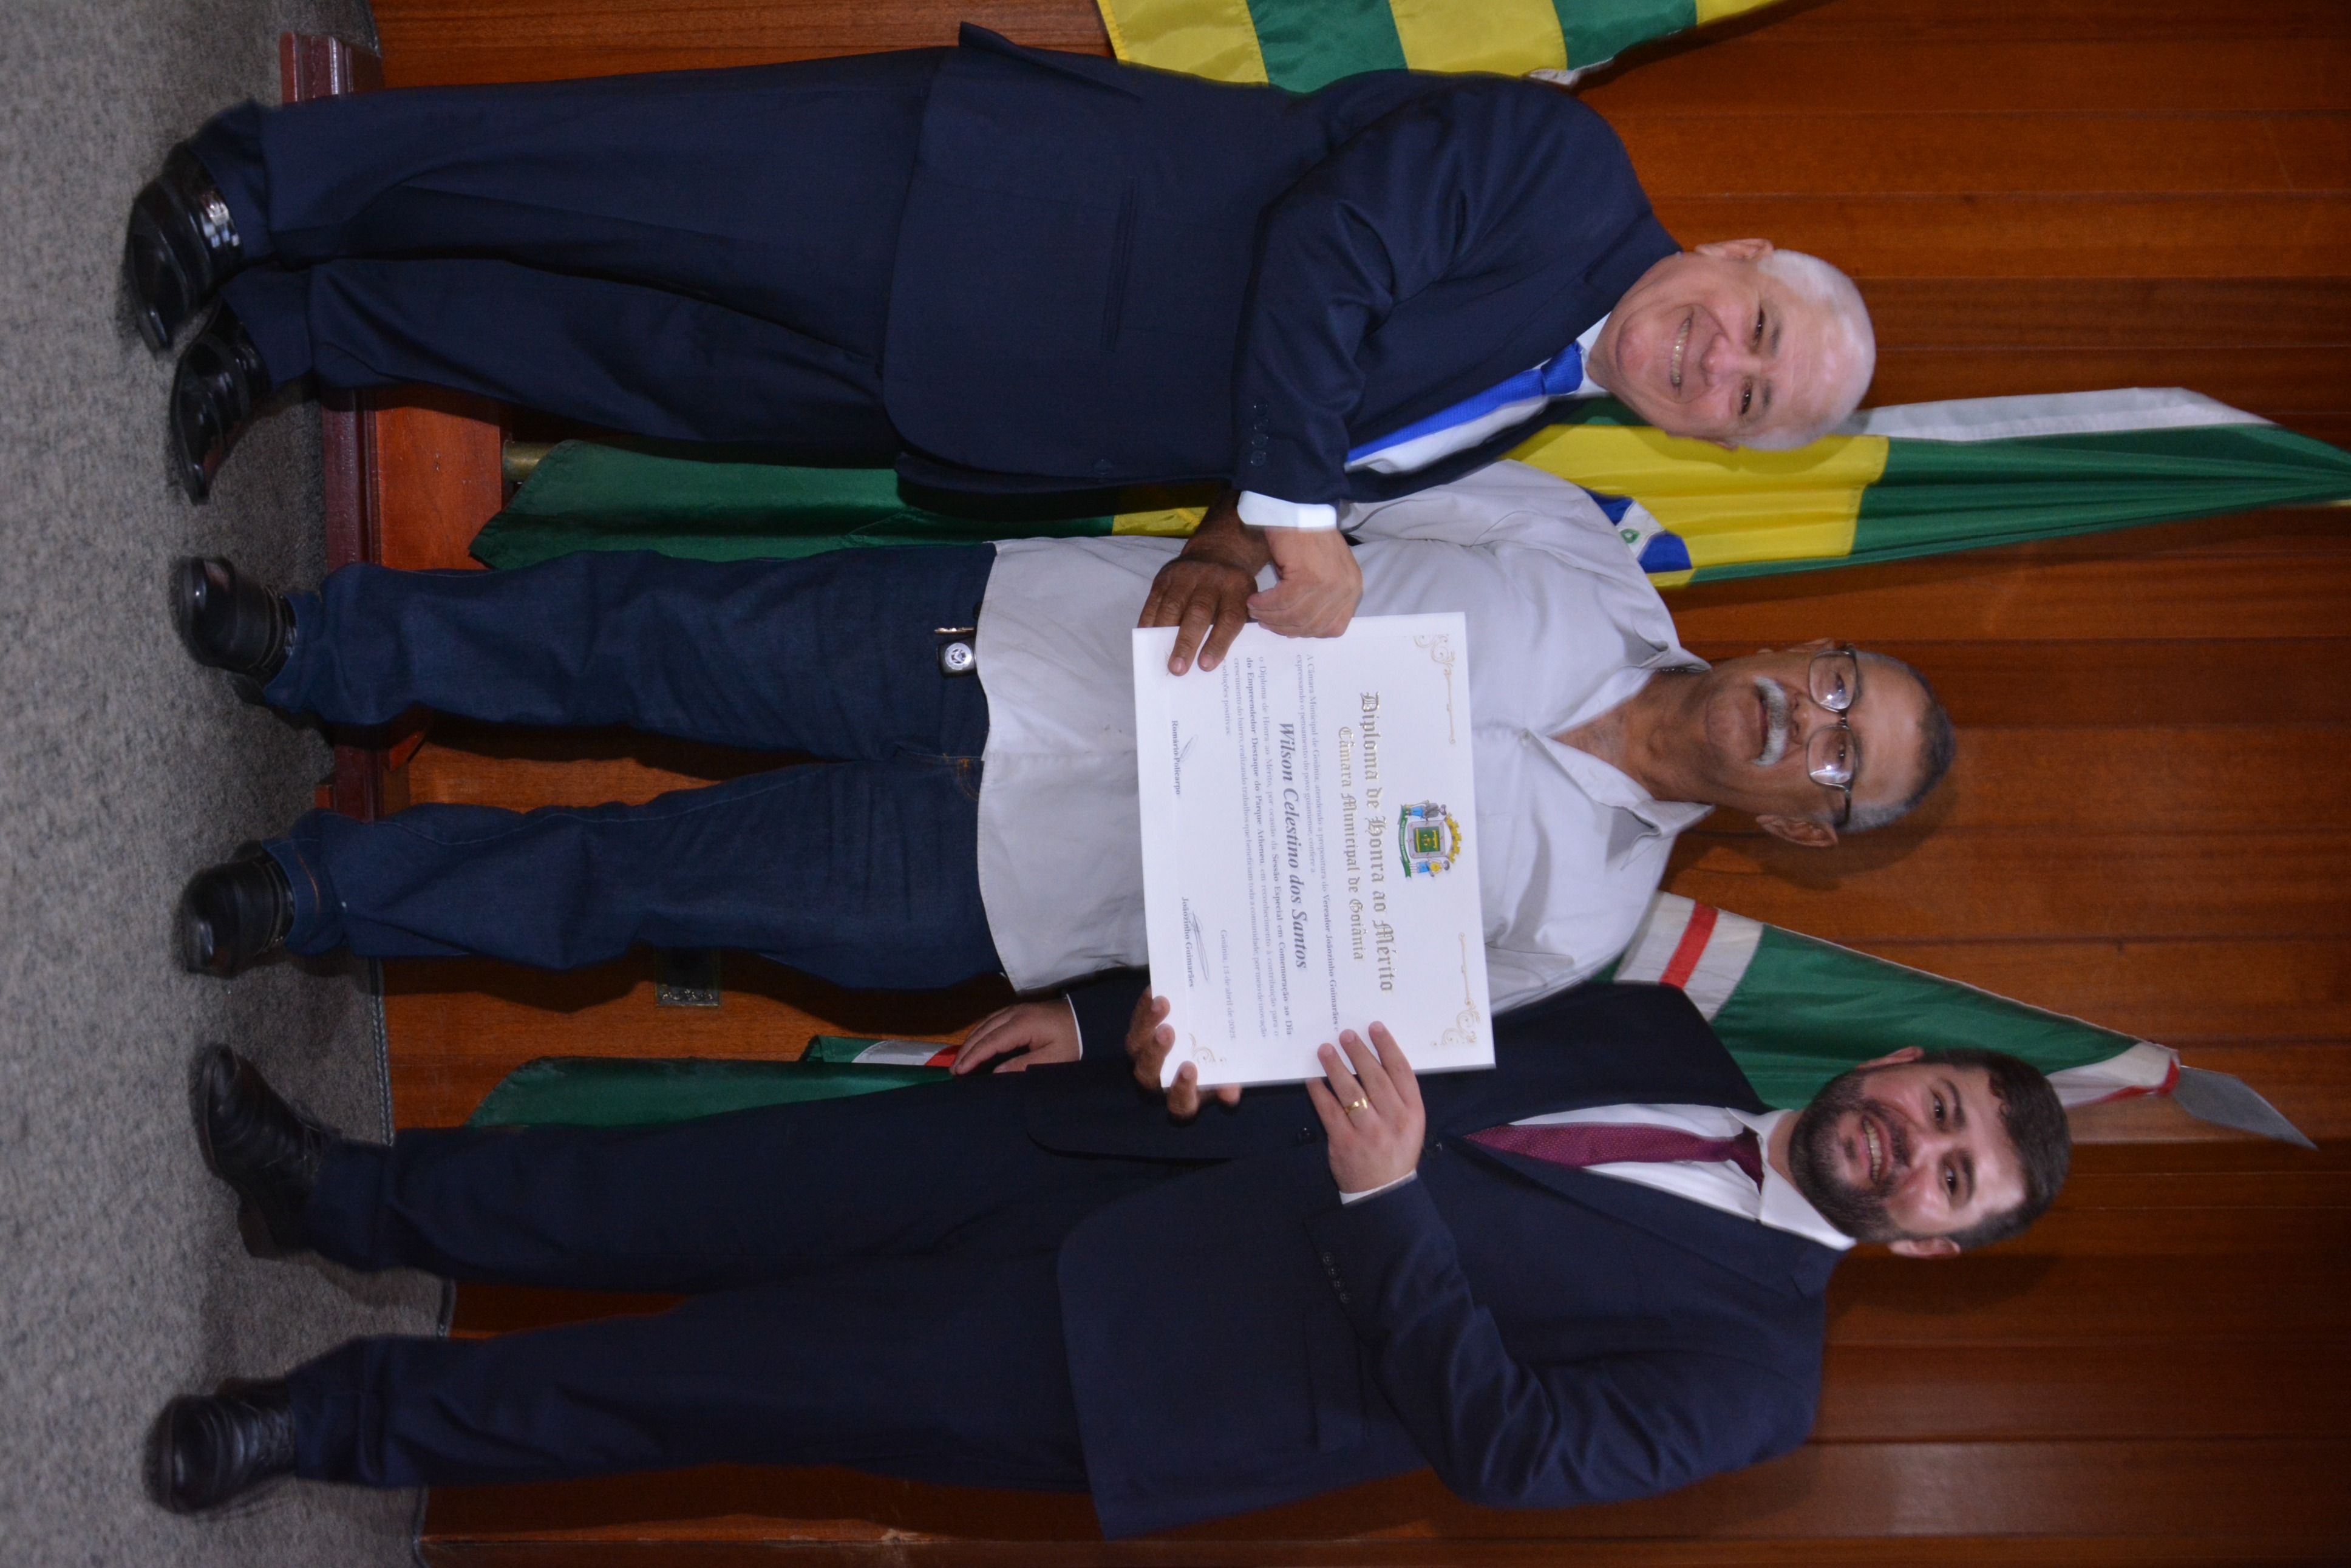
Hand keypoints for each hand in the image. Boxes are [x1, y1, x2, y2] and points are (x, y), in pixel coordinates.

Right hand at [951, 999, 1081, 1074]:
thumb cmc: (1073, 1041)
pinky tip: (976, 1042)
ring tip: (961, 1059)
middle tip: (954, 1070)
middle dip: (967, 1050)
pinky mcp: (1020, 1010)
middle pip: (983, 1031)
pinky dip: (980, 1032)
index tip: (959, 1071)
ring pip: (985, 1023)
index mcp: (1022, 1024)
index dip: (973, 1057)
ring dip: (971, 1041)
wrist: (1089, 1019)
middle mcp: (1015, 1012)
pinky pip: (992, 1020)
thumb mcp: (1053, 1058)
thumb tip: (995, 1073)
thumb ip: (1023, 1065)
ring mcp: (1017, 1009)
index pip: (990, 1042)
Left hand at [1125, 991, 1242, 1120]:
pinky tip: (1155, 991)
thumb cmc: (1217, 1061)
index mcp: (1183, 1096)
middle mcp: (1158, 1079)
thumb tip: (1231, 1093)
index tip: (1191, 1068)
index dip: (1182, 1088)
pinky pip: (1136, 1020)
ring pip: (1136, 1046)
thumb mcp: (1225, 1072)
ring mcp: (1144, 1056)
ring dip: (1147, 1024)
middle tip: (1168, 1032)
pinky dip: (1145, 1006)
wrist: (1205, 1032)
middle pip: (1148, 1073)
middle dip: (1156, 1053)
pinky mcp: (1138, 1032)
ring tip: (1162, 1004)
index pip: (1179, 1102)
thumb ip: (1227, 1082)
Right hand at [1139, 491, 1271, 674]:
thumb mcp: (1247, 602)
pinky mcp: (1165, 576)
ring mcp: (1186, 575)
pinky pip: (1154, 601)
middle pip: (1198, 613)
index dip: (1217, 642)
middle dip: (1187, 643)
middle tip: (1178, 669)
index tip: (1206, 666)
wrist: (1218, 551)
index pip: (1229, 618)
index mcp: (1237, 588)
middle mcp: (1212, 579)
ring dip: (1165, 636)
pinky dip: (1149, 622)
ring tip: (1163, 661)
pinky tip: (1147, 641)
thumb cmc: (1233, 590)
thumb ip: (1239, 628)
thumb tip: (1214, 664)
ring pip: (1173, 607)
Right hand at [1252, 525, 1361, 638]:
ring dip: (1270, 615)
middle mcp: (1347, 589)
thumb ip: (1319, 599)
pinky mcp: (1310, 577)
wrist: (1300, 508)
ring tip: (1255, 609)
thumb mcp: (1323, 572)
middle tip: (1263, 620)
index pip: (1333, 628)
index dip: (1306, 632)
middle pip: (1312, 626)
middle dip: (1284, 627)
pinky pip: (1283, 602)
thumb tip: (1297, 625)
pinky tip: (1254, 600)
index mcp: (1353, 590)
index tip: (1285, 627)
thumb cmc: (1307, 537)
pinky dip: (1265, 604)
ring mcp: (1330, 584)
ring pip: (1296, 616)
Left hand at [1304, 1024, 1424, 1192]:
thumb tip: (1374, 1059)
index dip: (1388, 1046)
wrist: (1384, 1191)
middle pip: (1375, 1077)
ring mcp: (1369, 1131)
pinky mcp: (1345, 1142)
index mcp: (1412, 1112)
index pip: (1401, 1071)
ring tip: (1325, 1050)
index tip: (1375, 1028)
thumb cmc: (1396, 1151)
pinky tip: (1313, 1079)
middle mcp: (1393, 1119)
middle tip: (1345, 1035)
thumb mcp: (1410, 1124)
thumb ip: (1397, 1096)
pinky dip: (1320, 1092)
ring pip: (1350, 1091)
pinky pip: (1329, 1110)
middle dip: (1359, 1052)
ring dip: (1336, 1067)